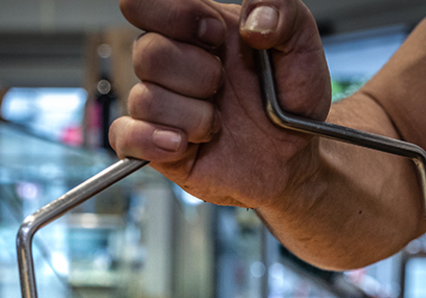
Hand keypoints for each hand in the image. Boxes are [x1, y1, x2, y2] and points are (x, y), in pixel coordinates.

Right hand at [110, 0, 331, 209]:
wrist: (293, 155)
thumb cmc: (290, 99)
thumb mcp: (301, 45)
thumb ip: (282, 11)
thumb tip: (253, 21)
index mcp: (197, 27)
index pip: (147, 3)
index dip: (176, 15)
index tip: (215, 35)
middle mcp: (173, 63)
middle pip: (146, 52)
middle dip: (196, 74)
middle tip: (224, 87)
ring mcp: (161, 105)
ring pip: (144, 99)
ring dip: (193, 116)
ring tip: (219, 124)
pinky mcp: (154, 144)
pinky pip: (125, 136)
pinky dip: (152, 141)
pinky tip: (184, 144)